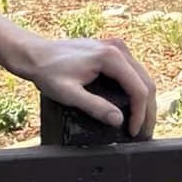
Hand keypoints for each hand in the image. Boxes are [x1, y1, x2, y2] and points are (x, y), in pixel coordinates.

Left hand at [14, 34, 156, 138]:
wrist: (34, 54)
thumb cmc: (47, 72)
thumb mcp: (68, 93)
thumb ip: (94, 106)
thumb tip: (119, 120)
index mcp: (111, 56)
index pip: (139, 89)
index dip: (140, 114)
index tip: (133, 133)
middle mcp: (118, 48)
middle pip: (145, 82)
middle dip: (147, 110)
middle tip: (143, 134)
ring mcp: (116, 47)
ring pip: (141, 77)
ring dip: (144, 101)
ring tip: (140, 123)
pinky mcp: (111, 51)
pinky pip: (131, 72)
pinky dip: (135, 90)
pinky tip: (132, 106)